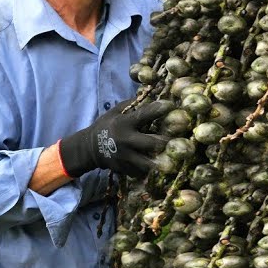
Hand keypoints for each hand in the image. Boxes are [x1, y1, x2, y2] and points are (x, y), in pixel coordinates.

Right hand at [58, 99, 172, 177]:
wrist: (89, 148)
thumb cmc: (106, 126)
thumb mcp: (115, 112)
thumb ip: (132, 105)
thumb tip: (152, 95)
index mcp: (124, 124)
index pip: (144, 115)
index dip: (159, 109)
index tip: (171, 105)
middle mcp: (125, 141)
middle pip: (152, 143)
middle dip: (166, 141)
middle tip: (178, 139)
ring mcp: (125, 157)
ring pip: (149, 162)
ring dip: (160, 160)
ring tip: (170, 159)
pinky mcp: (125, 169)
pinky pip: (141, 171)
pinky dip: (148, 169)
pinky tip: (153, 165)